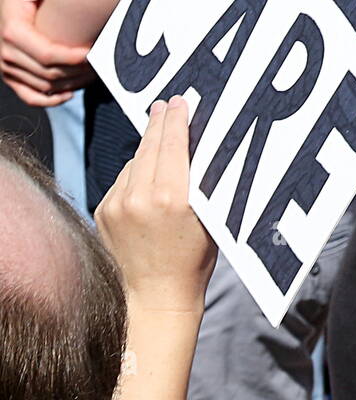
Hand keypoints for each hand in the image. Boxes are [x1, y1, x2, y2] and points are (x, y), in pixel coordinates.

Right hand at [0, 0, 92, 104]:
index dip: (72, 57)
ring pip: (45, 86)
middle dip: (77, 71)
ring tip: (92, 73)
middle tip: (99, 63)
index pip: (47, 54)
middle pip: (50, 73)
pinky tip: (70, 93)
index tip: (92, 52)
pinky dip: (52, 100)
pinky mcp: (11, 80)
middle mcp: (7, 55)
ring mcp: (7, 70)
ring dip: (71, 83)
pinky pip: (32, 97)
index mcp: (12, 33)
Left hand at [96, 97, 216, 314]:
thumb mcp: (209, 219)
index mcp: (173, 198)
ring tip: (160, 141)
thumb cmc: (193, 261)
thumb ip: (199, 183)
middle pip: (150, 146)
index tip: (179, 102)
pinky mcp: (103, 211)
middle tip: (166, 105)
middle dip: (159, 124)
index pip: (173, 145)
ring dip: (147, 151)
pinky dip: (134, 175)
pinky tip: (146, 179)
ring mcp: (116, 204)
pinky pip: (121, 180)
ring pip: (134, 161)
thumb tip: (193, 146)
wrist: (157, 298)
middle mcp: (140, 198)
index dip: (177, 120)